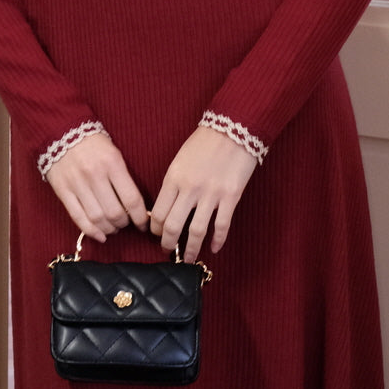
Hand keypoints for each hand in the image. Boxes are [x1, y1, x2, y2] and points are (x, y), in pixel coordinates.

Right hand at [44, 132, 148, 242]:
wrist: (60, 129)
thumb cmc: (92, 143)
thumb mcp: (114, 153)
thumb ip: (123, 177)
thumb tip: (135, 206)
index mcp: (112, 163)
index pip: (132, 199)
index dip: (140, 217)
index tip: (143, 224)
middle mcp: (94, 174)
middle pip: (115, 212)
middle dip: (123, 224)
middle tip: (125, 223)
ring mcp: (77, 183)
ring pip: (97, 218)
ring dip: (109, 229)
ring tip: (113, 228)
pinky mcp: (62, 190)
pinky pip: (78, 217)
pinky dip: (90, 231)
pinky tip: (100, 235)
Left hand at [149, 126, 258, 261]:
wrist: (232, 129)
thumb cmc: (203, 143)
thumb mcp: (179, 160)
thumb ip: (173, 183)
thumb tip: (168, 207)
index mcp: (173, 178)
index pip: (159, 212)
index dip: (155, 228)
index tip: (156, 234)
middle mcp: (190, 189)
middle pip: (174, 226)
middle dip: (168, 243)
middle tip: (167, 251)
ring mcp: (211, 195)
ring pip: (197, 231)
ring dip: (190, 249)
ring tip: (187, 258)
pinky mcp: (231, 197)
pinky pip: (222, 225)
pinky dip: (217, 240)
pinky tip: (213, 249)